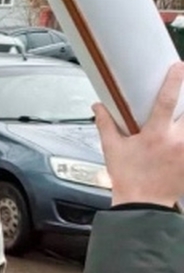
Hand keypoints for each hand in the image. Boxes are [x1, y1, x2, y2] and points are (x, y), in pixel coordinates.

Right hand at [94, 61, 183, 207]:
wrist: (142, 205)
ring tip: (178, 123)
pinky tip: (180, 140)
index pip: (167, 101)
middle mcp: (177, 141)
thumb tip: (98, 107)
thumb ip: (106, 124)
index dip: (174, 81)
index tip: (179, 67)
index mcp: (155, 135)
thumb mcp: (112, 149)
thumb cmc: (128, 177)